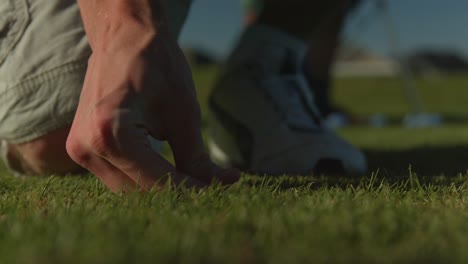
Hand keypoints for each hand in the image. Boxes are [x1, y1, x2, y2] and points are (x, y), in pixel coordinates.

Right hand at [67, 1, 238, 191]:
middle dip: (177, 191)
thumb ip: (197, 157)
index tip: (219, 191)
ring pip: (127, 188)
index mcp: (111, 134)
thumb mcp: (184, 113)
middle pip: (139, 191)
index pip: (157, 181)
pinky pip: (116, 175)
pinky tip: (168, 170)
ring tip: (193, 179)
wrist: (124, 35)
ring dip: (159, 187)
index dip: (192, 189)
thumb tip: (224, 183)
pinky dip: (143, 177)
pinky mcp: (80, 147)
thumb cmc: (157, 65)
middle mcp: (87, 147)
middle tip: (210, 186)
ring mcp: (78, 149)